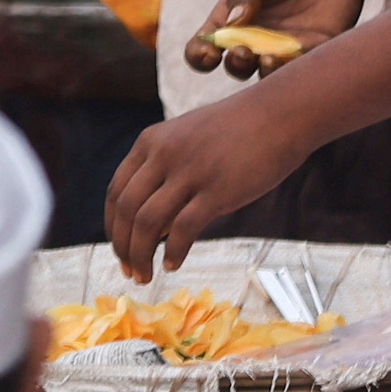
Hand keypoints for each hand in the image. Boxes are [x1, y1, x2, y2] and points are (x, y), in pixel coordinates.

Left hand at [102, 78, 306, 279]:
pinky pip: (183, 229)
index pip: (116, 191)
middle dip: (123, 247)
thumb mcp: (186, 139)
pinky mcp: (217, 190)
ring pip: (147, 223)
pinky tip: (173, 265)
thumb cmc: (236, 131)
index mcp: (150, 142)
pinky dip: (174, 252)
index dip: (112, 227)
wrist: (278, 114)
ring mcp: (189, 172)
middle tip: (130, 272)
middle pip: (126, 210)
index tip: (119, 250)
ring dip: (141, 255)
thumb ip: (165, 170)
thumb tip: (154, 221)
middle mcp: (162, 155)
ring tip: (147, 276)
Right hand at [185, 0, 372, 78]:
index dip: (200, 55)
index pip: (205, 46)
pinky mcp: (317, 49)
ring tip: (268, 59)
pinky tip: (301, 52)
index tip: (209, 52)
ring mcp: (285, 47)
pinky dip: (300, 68)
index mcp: (232, 17)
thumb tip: (234, 22)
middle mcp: (256, 38)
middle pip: (236, 66)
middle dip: (235, 64)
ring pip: (269, 75)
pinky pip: (306, 67)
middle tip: (243, 51)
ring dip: (265, 74)